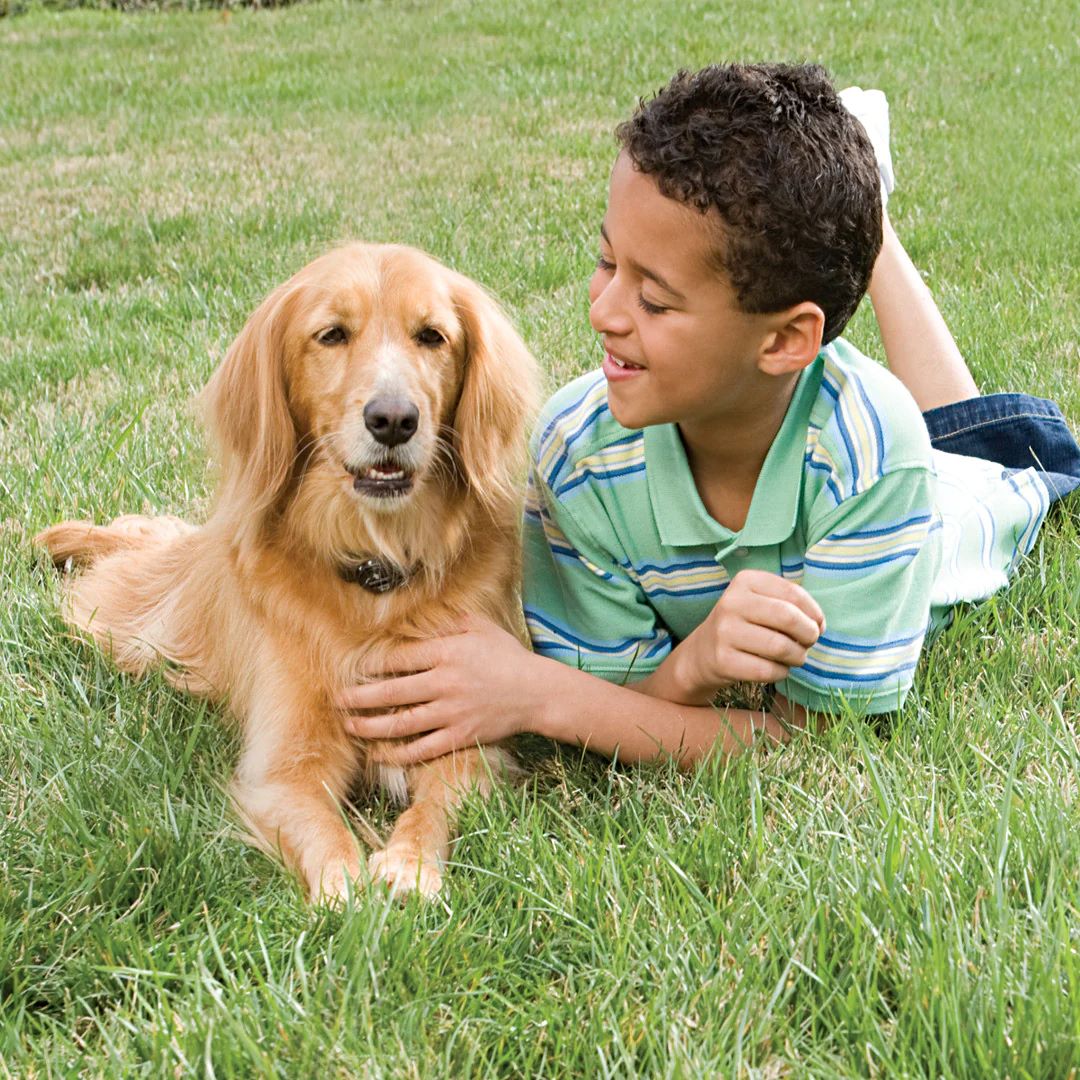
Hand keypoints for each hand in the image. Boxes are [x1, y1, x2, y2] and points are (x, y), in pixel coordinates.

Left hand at [337, 616, 539, 765]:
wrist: (536, 692)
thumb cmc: (507, 656)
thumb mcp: (480, 627)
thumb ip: (449, 619)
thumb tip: (422, 610)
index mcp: (446, 653)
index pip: (398, 659)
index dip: (371, 665)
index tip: (353, 667)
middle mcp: (444, 683)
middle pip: (390, 693)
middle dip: (358, 697)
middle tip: (336, 699)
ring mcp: (451, 713)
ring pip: (400, 723)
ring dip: (370, 726)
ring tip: (349, 725)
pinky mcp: (459, 736)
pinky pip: (421, 749)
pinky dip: (397, 754)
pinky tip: (379, 754)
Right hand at [671, 570, 824, 702]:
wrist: (703, 652)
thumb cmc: (745, 624)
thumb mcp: (762, 602)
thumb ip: (792, 605)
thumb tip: (819, 625)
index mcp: (745, 581)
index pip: (793, 593)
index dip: (814, 612)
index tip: (818, 624)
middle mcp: (731, 603)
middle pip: (788, 618)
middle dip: (809, 634)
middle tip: (809, 642)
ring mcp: (724, 632)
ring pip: (780, 647)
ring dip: (798, 656)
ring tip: (795, 657)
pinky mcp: (723, 660)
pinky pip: (767, 670)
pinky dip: (781, 672)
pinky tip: (777, 669)